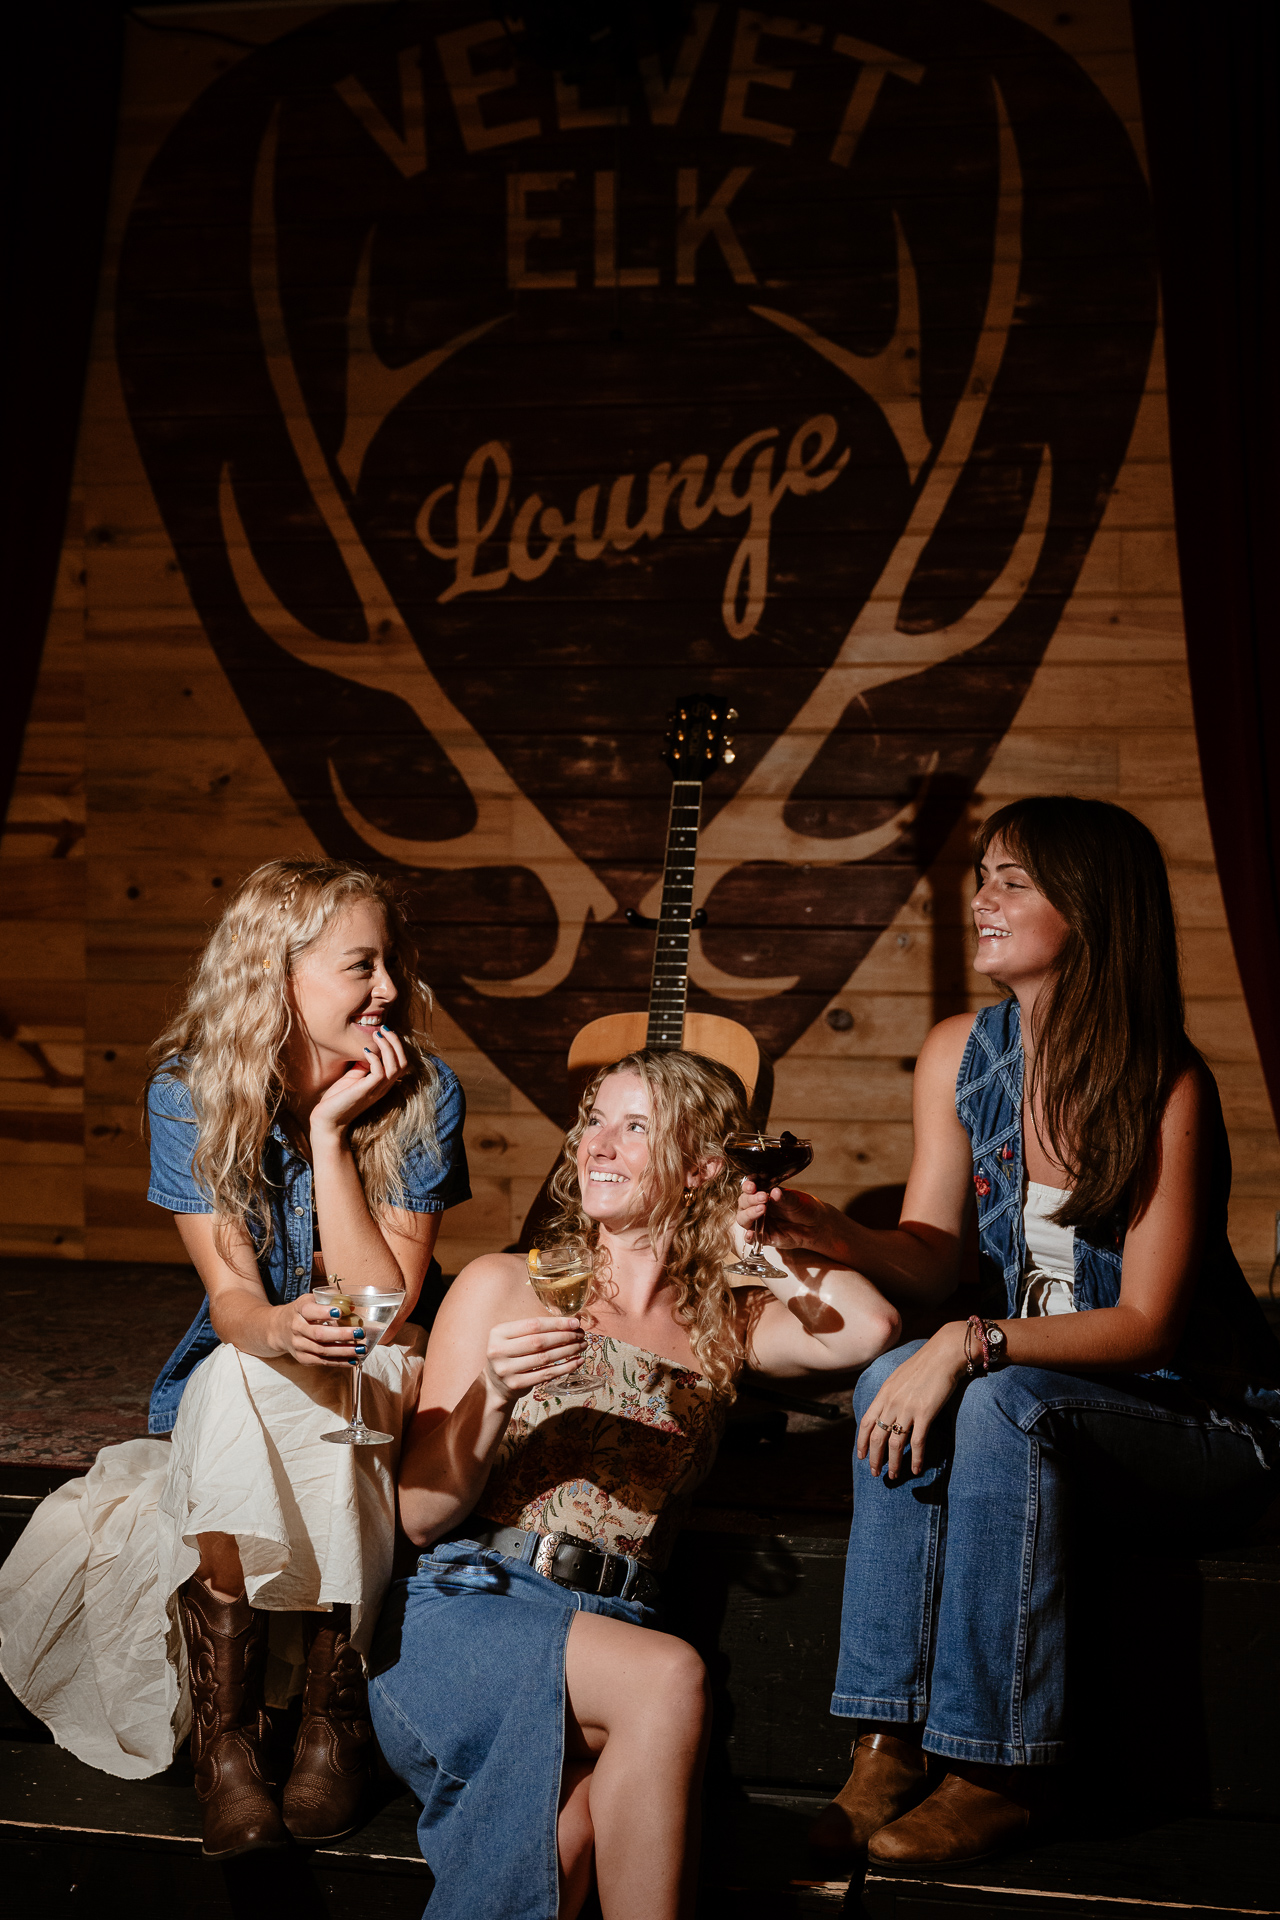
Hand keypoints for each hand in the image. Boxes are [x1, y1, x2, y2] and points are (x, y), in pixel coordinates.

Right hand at [278, 1292, 369, 1367]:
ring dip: (344, 1351)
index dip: (324, 1312)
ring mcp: (298, 1345)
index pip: (310, 1311)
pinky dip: (339, 1362)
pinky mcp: (302, 1358)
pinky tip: (353, 1360)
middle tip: (360, 1332)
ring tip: (361, 1349)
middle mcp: (296, 1328)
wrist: (279, 1328)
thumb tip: (351, 1304)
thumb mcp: (311, 1300)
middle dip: (341, 1334)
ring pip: (322, 1350)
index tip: (340, 1312)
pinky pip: (322, 1362)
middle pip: (319, 1334)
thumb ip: (329, 1299)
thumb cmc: (302, 1312)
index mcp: (299, 1309)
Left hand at [310, 1025, 408, 1139]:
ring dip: (387, 1047)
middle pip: (403, 1062)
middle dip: (396, 1042)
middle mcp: (384, 1087)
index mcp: (383, 1083)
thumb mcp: (353, 1077)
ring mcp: (377, 1090)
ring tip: (375, 1034)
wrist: (327, 1121)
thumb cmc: (338, 1099)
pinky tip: (365, 1050)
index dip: (396, 1045)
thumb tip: (369, 1047)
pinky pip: (380, 1072)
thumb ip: (363, 1065)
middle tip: (383, 1028)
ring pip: (395, 1066)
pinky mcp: (366, 1091)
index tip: (384, 1031)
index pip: (401, 1062)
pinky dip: (375, 1058)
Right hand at [483, 1316, 586, 1403]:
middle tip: (581, 1334)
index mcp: (498, 1333)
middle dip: (565, 1336)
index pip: (533, 1324)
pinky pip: (546, 1374)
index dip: (557, 1323)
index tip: (575, 1323)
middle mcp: (499, 1350)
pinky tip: (577, 1361)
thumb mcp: (513, 1337)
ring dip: (568, 1351)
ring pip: (545, 1358)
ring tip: (581, 1345)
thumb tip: (571, 1322)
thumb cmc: (511, 1355)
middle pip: (540, 1341)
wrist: (495, 1385)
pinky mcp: (516, 1384)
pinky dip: (565, 1367)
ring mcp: (506, 1369)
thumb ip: (536, 1329)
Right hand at [736, 1180, 834, 1254]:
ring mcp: (759, 1222)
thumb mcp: (796, 1200)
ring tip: (761, 1210)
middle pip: (743, 1203)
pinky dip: (749, 1236)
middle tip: (763, 1198)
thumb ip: (785, 1198)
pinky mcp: (764, 1236)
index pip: (749, 1188)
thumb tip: (775, 1192)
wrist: (815, 1226)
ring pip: (743, 1219)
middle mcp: (757, 1206)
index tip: (752, 1186)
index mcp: (763, 1193)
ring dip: (749, 1214)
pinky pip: (751, 1238)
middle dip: (750, 1199)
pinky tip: (751, 1234)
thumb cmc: (804, 1209)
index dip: (747, 1186)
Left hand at [857, 1323, 968, 1479]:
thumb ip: (890, 1394)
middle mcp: (891, 1402)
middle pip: (877, 1437)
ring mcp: (907, 1408)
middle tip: (876, 1473)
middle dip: (874, 1458)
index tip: (860, 1456)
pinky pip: (917, 1442)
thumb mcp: (898, 1377)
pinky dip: (917, 1458)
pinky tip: (917, 1469)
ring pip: (895, 1444)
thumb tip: (886, 1409)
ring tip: (894, 1476)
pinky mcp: (925, 1413)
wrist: (943, 1354)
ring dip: (894, 1463)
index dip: (861, 1442)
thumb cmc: (924, 1364)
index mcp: (883, 1393)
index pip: (865, 1422)